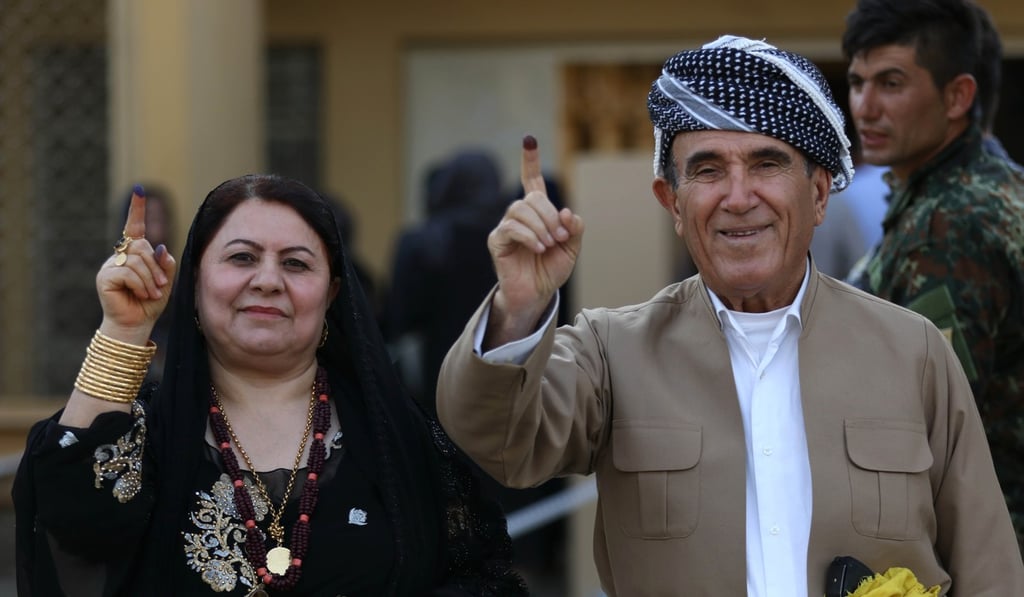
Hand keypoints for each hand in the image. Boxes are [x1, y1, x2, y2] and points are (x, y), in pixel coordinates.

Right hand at [95, 185, 176, 342]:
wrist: (137, 325)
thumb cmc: (150, 303)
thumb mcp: (165, 281)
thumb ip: (165, 263)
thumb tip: (160, 247)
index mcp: (134, 254)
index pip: (135, 227)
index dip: (137, 209)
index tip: (139, 190)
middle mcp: (120, 256)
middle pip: (142, 246)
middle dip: (156, 266)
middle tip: (161, 285)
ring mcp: (110, 266)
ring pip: (137, 260)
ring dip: (150, 278)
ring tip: (152, 293)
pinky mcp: (105, 277)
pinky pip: (128, 271)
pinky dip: (140, 283)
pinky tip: (142, 294)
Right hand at [486, 136, 582, 340]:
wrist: (536, 295)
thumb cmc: (551, 270)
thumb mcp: (572, 249)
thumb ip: (574, 229)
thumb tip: (567, 213)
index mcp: (538, 213)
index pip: (532, 181)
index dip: (530, 160)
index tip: (529, 139)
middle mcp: (520, 215)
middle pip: (532, 197)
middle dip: (550, 215)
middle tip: (560, 237)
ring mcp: (506, 226)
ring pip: (521, 209)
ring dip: (541, 225)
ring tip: (549, 245)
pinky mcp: (497, 240)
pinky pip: (511, 227)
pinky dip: (529, 236)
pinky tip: (538, 248)